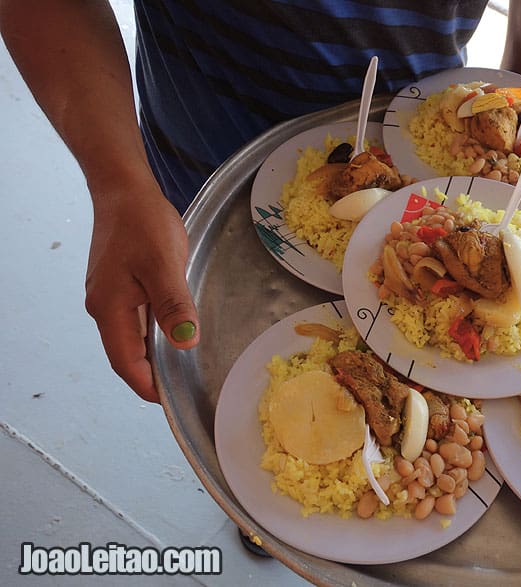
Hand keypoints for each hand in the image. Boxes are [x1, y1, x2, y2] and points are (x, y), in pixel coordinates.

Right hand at [84, 177, 198, 402]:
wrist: (124, 190)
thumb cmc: (142, 223)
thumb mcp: (164, 265)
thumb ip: (174, 306)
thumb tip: (184, 343)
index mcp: (109, 309)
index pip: (125, 363)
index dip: (148, 386)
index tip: (173, 402)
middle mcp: (104, 308)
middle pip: (126, 355)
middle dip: (153, 376)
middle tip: (186, 389)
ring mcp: (109, 297)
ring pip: (131, 338)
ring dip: (154, 355)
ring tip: (184, 369)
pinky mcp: (118, 286)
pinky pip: (135, 321)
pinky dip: (154, 334)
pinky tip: (175, 333)